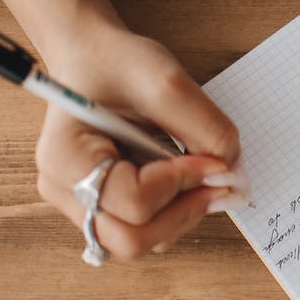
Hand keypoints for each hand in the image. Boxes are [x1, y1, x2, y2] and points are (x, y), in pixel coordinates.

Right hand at [35, 24, 247, 260]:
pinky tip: (180, 177)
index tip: (212, 160)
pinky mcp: (102, 209)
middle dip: (185, 211)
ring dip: (182, 213)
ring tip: (193, 171)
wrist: (93, 57)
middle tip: (216, 179)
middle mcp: (65, 191)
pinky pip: (146, 231)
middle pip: (132, 240)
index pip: (135, 202)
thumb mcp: (165, 82)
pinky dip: (174, 211)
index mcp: (64, 158)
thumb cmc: (115, 62)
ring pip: (143, 242)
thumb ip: (206, 129)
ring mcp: (80, 205)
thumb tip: (235, 175)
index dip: (183, 183)